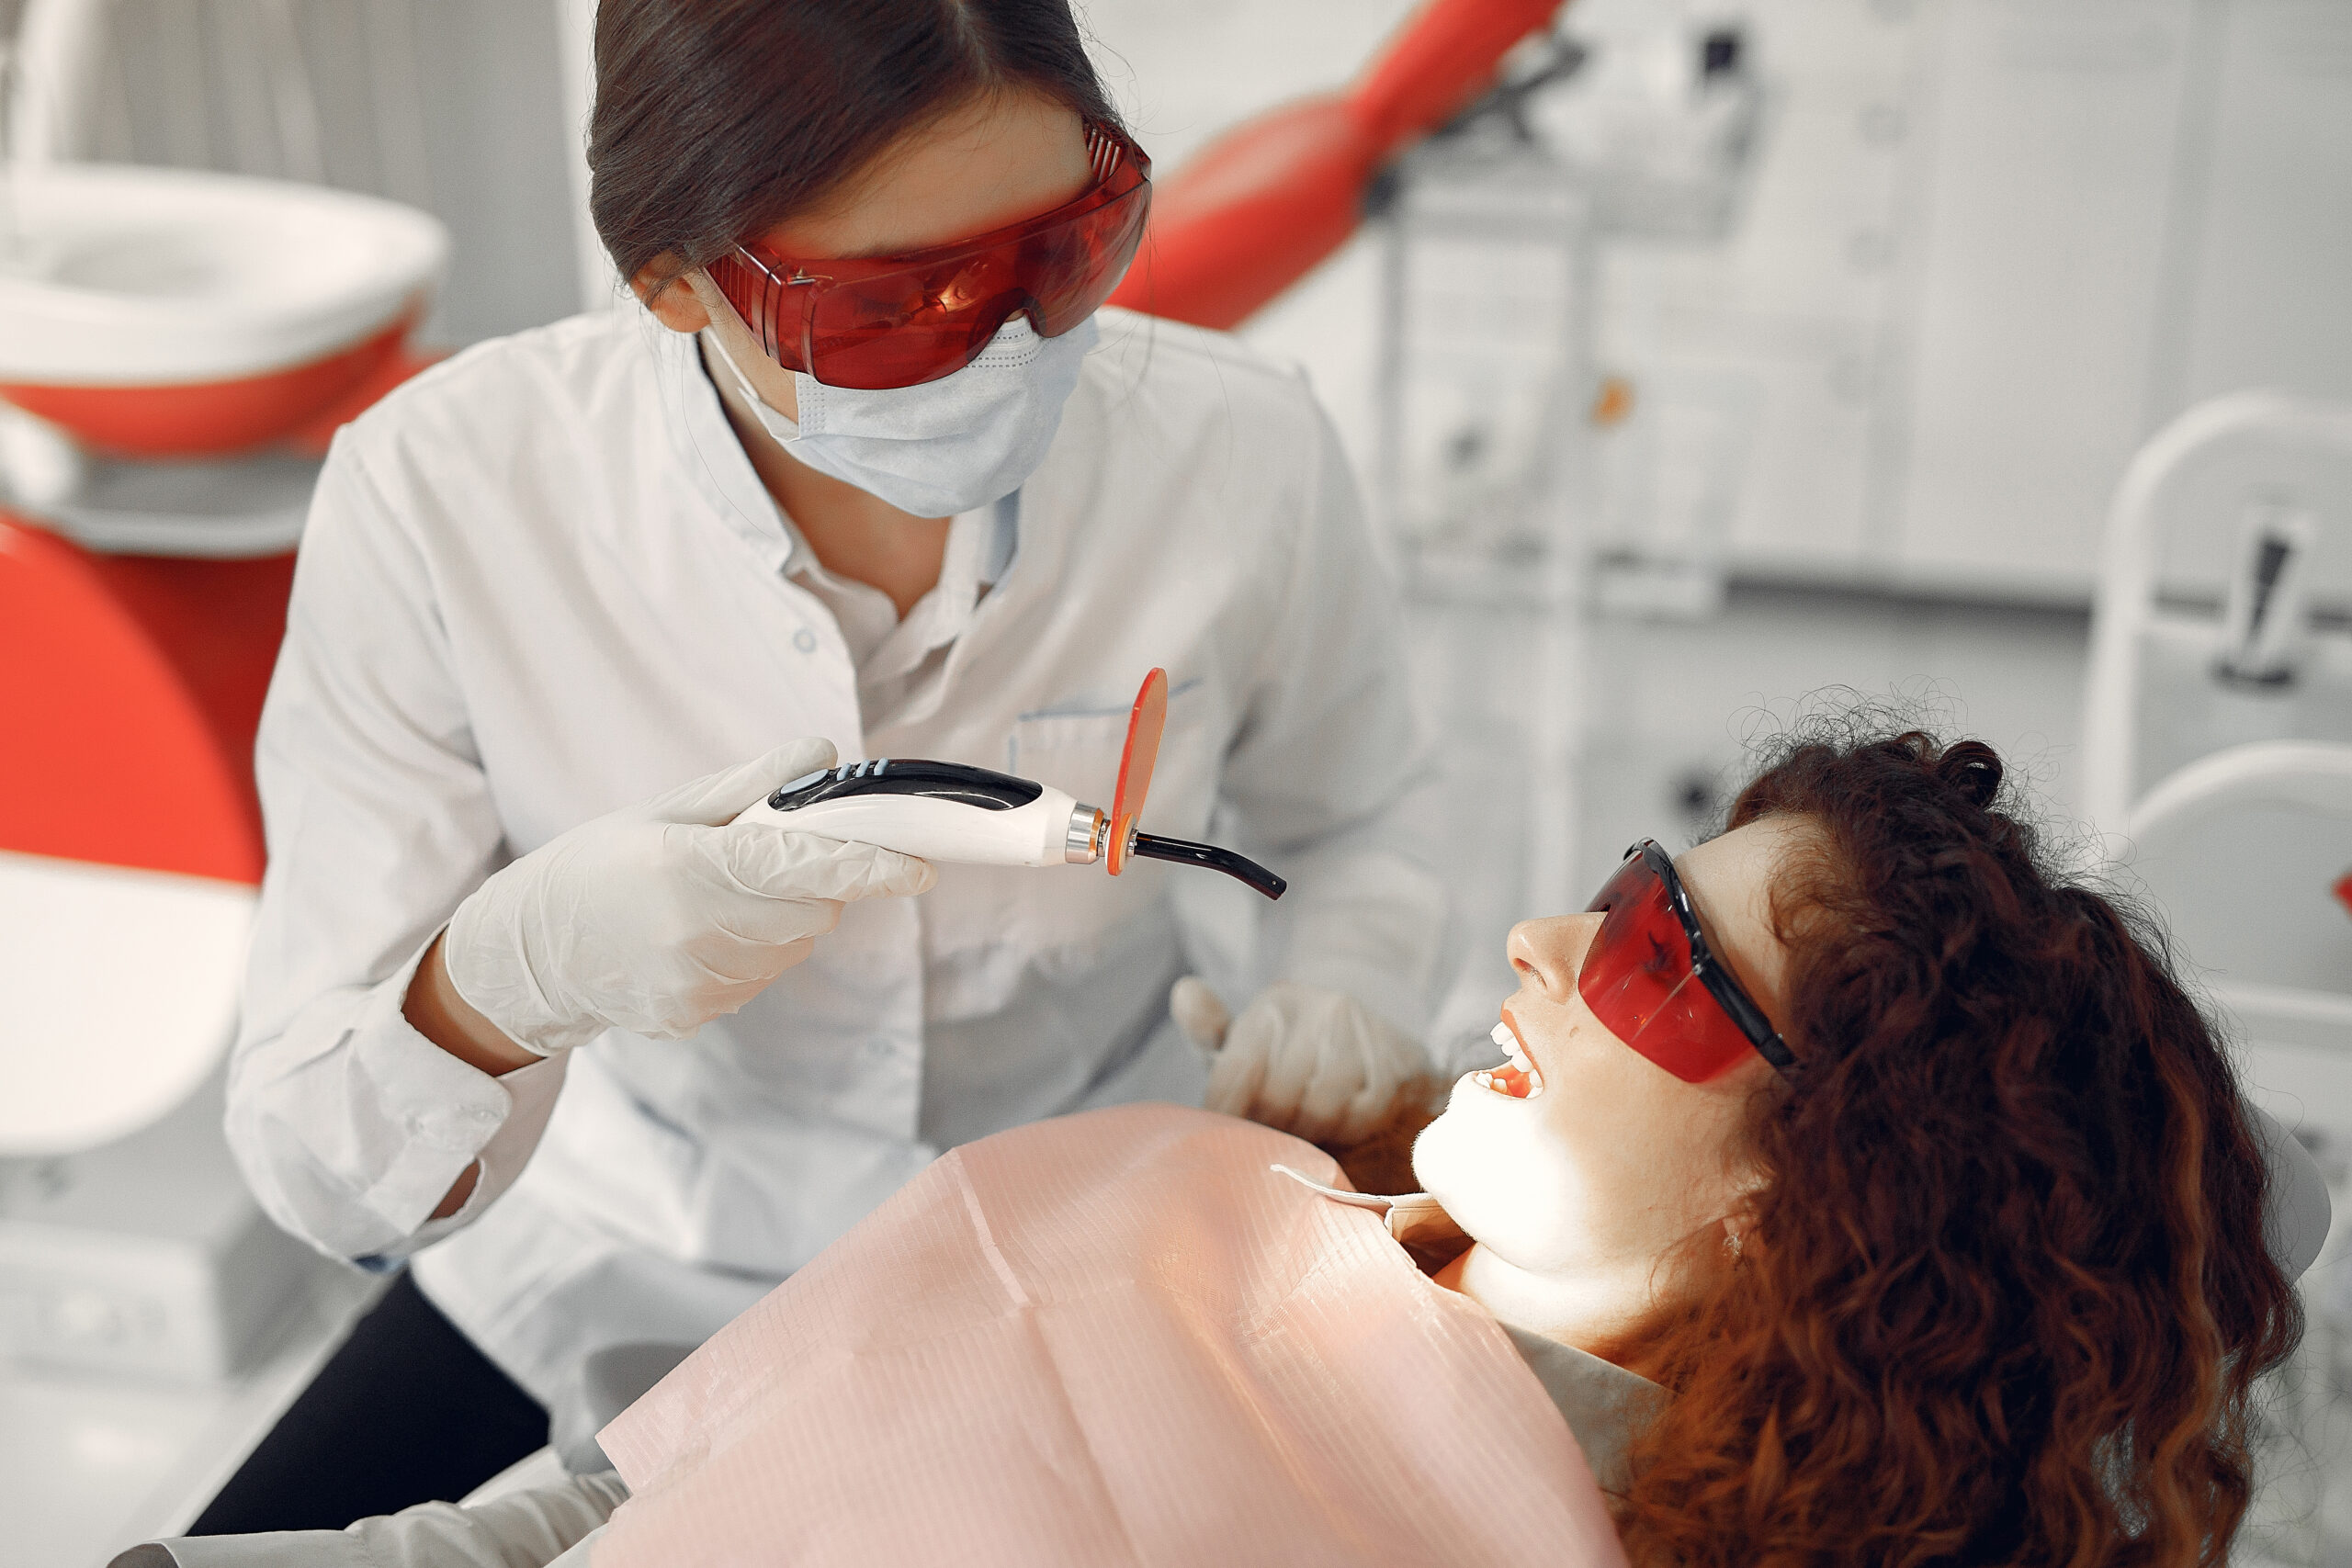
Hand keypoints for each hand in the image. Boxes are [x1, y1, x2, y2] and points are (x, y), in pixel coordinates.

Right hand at [444, 739, 933, 1053]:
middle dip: (814, 882)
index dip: (871, 868)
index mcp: (685, 867)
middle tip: (766, 859)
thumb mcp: (664, 810)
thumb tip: (824, 753)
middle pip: (813, 910)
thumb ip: (750, 785)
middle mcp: (694, 932)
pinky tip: (699, 936)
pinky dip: (753, 952)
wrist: (529, 953)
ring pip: (794, 946)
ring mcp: (696, 984)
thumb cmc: (598, 865)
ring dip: (782, 918)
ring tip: (716, 900)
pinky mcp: (696, 1016)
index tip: (922, 869)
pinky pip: (763, 977)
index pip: (800, 866)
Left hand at [1174, 978, 1438, 1145]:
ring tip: (1306, 1129)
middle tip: (1275, 1133)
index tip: (1230, 1131)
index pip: (1237, 1072)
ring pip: (1320, 1109)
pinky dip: (1349, 1129)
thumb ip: (1208, 1027)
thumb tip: (1184, 992)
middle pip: (1277, 1098)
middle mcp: (1321, 1007)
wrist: (1375, 1040)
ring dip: (1310, 1131)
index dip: (1229, 1114)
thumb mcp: (1247, 1038)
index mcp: (1275, 1004)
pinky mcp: (1400, 1061)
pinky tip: (1342, 1122)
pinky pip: (1363, 1115)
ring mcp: (1365, 1033)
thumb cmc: (1293, 1051)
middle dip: (1272, 1126)